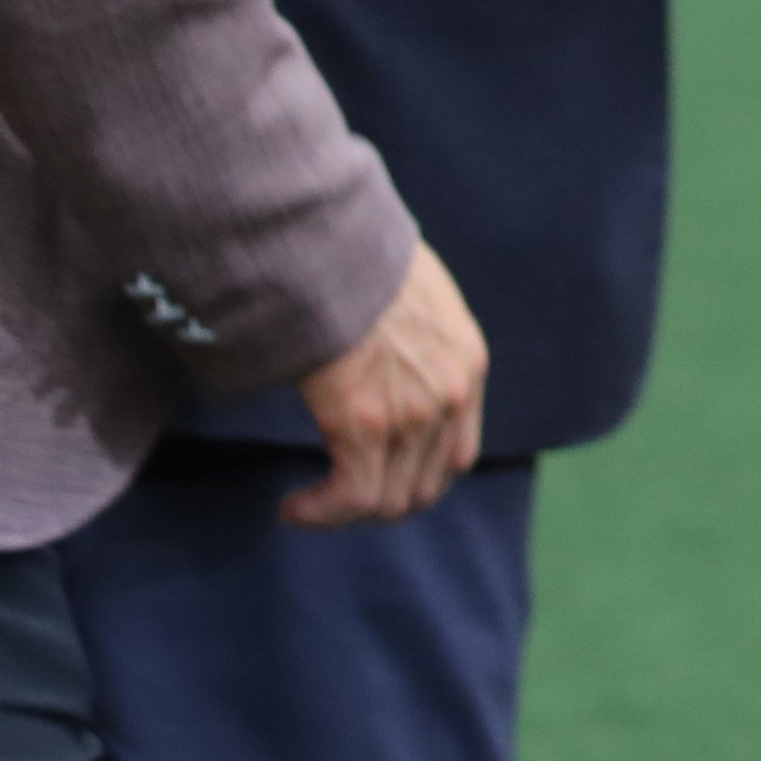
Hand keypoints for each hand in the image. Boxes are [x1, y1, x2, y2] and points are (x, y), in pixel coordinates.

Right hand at [285, 241, 486, 527]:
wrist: (334, 248)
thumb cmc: (360, 263)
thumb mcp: (420, 299)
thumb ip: (420, 341)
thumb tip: (391, 361)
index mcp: (467, 364)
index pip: (457, 456)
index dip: (416, 477)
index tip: (378, 476)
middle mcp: (451, 395)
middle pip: (424, 487)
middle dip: (380, 501)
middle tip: (337, 496)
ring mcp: (413, 414)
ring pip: (386, 500)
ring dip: (345, 512)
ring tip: (309, 503)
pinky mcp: (366, 424)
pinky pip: (351, 497)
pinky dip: (321, 512)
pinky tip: (293, 506)